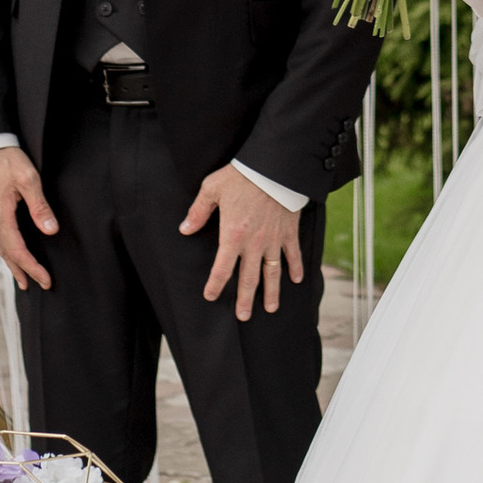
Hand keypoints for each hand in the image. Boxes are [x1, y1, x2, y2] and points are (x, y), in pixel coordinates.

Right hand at [0, 145, 56, 291]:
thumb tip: (50, 231)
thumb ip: (39, 206)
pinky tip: (11, 253)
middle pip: (7, 254)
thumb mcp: (27, 178)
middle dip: (23, 271)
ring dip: (12, 264)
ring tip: (22, 279)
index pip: (18, 251)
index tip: (46, 280)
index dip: (32, 267)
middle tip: (38, 285)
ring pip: (0, 247)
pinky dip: (5, 251)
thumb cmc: (5, 157)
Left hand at [181, 163, 306, 321]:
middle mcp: (254, 243)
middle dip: (245, 299)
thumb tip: (185, 229)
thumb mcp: (212, 189)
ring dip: (272, 292)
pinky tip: (296, 280)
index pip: (222, 269)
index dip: (215, 285)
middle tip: (243, 316)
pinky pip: (293, 254)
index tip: (211, 296)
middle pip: (249, 278)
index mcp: (232, 235)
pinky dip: (296, 268)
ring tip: (271, 309)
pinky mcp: (288, 232)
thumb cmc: (240, 176)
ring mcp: (273, 240)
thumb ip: (198, 212)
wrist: (273, 166)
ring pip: (272, 273)